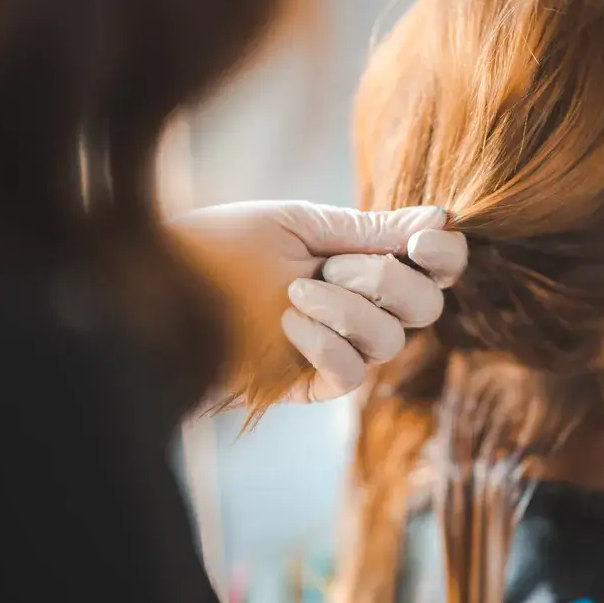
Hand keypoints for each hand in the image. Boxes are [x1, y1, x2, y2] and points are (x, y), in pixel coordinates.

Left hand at [175, 201, 466, 402]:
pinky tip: (287, 323)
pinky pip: (350, 375)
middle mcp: (362, 309)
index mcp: (365, 263)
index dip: (444, 255)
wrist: (158, 285)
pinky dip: (326, 344)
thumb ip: (368, 230)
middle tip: (330, 266)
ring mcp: (339, 348)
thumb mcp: (301, 226)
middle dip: (388, 281)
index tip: (421, 241)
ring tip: (292, 292)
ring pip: (391, 341)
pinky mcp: (309, 384)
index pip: (436, 268)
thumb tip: (440, 218)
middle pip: (426, 307)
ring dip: (347, 310)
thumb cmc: (223, 246)